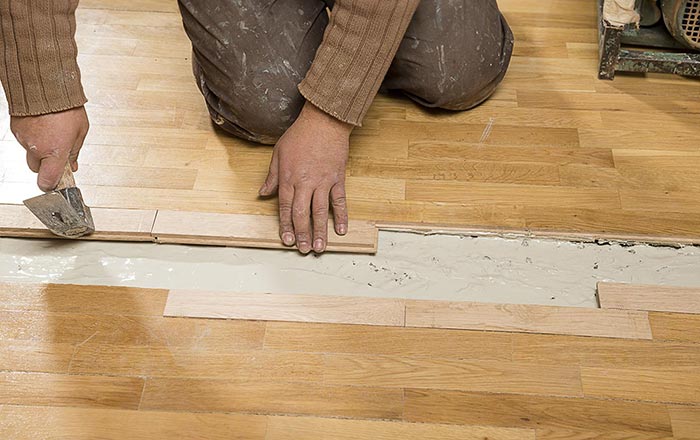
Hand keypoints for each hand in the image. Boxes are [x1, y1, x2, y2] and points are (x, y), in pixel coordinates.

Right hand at [10, 106, 88, 190]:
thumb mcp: (80, 132)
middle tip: (55, 153)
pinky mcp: (15, 129)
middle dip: (45, 165)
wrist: (46, 85)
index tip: (55, 184)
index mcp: (55, 151)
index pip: (47, 181)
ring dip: (39, 148)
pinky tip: (42, 124)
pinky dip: (32, 136)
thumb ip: (74, 152)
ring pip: (29, 152)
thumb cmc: (67, 107)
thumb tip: (72, 166)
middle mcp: (36, 148)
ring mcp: (23, 139)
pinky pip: (24, 139)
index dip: (51, 185)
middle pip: (36, 168)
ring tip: (50, 131)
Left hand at [259, 101, 352, 253]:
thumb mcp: (278, 153)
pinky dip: (341, 216)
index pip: (285, 208)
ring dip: (320, 231)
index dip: (285, 226)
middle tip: (304, 249)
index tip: (287, 240)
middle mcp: (305, 183)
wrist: (324, 121)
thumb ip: (272, 176)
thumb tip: (263, 193)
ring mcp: (322, 182)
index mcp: (288, 178)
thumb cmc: (300, 135)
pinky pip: (339, 201)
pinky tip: (341, 230)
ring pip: (320, 212)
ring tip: (320, 247)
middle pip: (302, 214)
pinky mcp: (337, 179)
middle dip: (302, 234)